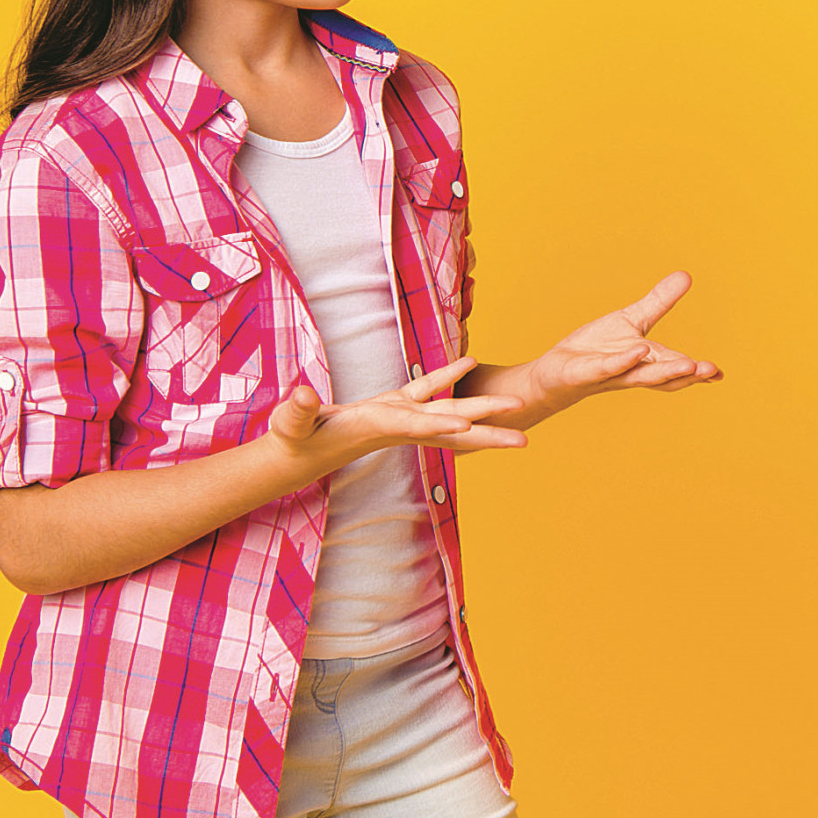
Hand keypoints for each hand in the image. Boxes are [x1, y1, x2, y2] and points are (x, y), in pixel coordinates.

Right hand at [265, 356, 527, 477]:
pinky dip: (449, 376)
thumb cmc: (291, 441)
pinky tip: (471, 361)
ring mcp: (399, 418)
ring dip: (483, 408)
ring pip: (450, 411)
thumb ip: (298, 412)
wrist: (295, 456)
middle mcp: (399, 427)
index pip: (417, 426)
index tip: (472, 426)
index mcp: (378, 429)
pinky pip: (428, 390)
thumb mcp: (292, 427)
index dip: (443, 423)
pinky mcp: (392, 407)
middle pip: (452, 430)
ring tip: (518, 405)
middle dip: (488, 433)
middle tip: (526, 440)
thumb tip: (303, 395)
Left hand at [529, 271, 723, 409]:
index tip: (718, 373)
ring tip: (689, 366)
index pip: (674, 366)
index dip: (697, 371)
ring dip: (664, 373)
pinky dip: (623, 361)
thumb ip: (660, 301)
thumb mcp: (631, 320)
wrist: (556, 370)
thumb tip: (687, 275)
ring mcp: (609, 374)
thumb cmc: (597, 349)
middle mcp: (632, 371)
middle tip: (710, 370)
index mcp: (647, 361)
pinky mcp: (584, 373)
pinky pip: (607, 368)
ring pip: (640, 376)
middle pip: (662, 375)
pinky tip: (639, 350)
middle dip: (687, 374)